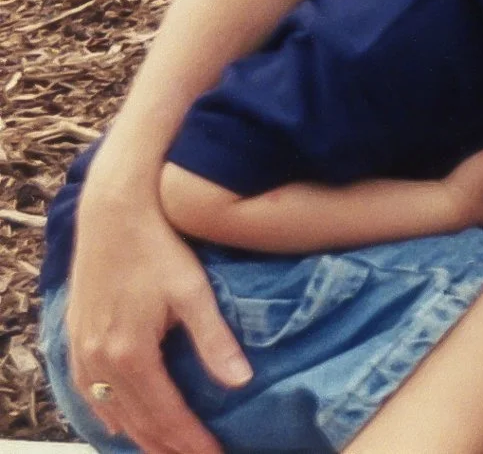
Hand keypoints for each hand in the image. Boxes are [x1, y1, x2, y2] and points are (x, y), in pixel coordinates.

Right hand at [67, 185, 249, 453]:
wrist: (112, 216)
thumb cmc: (158, 249)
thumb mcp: (193, 292)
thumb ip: (214, 340)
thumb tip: (242, 382)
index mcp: (131, 354)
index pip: (167, 413)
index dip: (191, 441)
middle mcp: (100, 361)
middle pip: (138, 420)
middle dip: (168, 446)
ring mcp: (82, 353)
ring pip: (113, 411)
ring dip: (141, 436)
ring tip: (168, 452)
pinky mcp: (75, 341)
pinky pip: (90, 393)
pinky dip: (111, 415)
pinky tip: (122, 425)